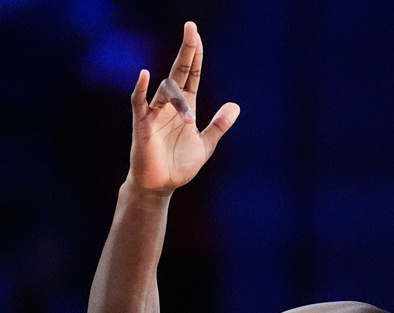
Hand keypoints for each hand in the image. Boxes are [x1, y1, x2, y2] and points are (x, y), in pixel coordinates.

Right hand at [127, 21, 239, 192]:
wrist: (161, 185)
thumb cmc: (179, 164)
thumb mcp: (206, 144)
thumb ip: (219, 125)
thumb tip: (235, 106)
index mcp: (185, 106)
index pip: (190, 75)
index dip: (195, 56)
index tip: (196, 34)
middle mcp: (169, 105)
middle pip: (178, 71)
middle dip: (186, 51)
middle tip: (191, 27)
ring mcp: (154, 113)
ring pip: (166, 91)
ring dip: (180, 101)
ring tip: (189, 120)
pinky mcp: (142, 126)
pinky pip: (139, 103)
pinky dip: (142, 90)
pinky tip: (146, 75)